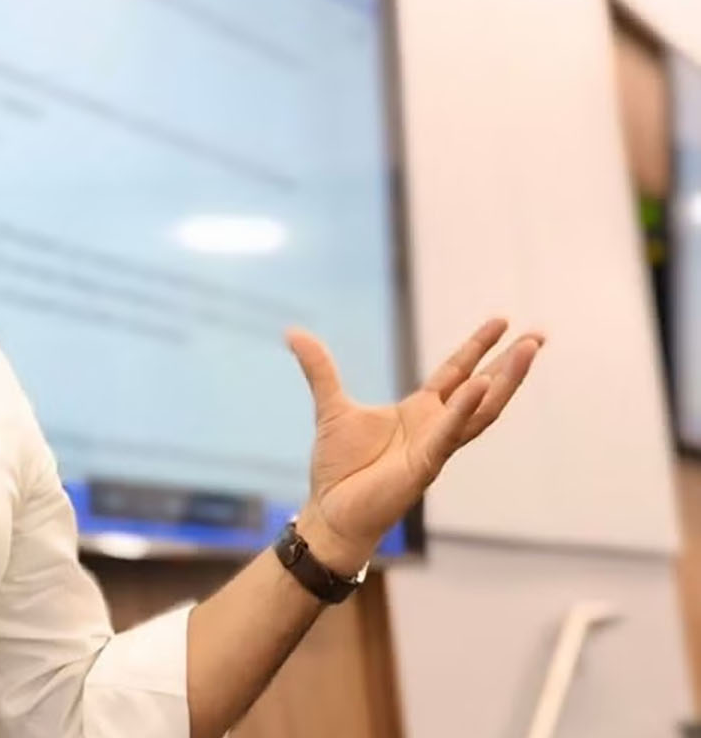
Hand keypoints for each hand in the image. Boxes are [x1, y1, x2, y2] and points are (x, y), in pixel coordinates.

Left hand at [286, 319, 542, 572]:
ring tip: (526, 351)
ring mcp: (435, 447)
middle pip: (482, 388)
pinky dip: (465, 410)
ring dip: (504, 381)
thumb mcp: (331, 407)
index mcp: (420, 412)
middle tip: (539, 335)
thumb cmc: (339, 467)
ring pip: (481, 410)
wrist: (331, 512)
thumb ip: (320, 369)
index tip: (502, 321)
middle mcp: (435, 427)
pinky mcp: (425, 466)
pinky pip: (451, 434)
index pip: (457, 372)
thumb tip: (294, 332)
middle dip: (511, 363)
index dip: (478, 347)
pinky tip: (481, 385)